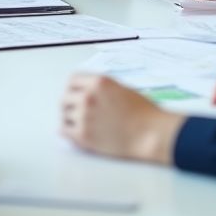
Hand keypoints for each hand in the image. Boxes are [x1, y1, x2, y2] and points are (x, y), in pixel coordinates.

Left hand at [60, 73, 184, 162]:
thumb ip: (101, 89)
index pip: (72, 80)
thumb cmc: (143, 112)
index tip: (74, 94)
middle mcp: (88, 96)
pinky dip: (68, 132)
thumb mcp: (121, 90)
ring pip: (64, 116)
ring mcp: (84, 116)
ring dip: (70, 119)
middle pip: (65, 98)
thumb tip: (86, 93)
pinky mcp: (83, 135)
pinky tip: (73, 133)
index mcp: (99, 82)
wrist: (151, 134)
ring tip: (78, 123)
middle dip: (69, 104)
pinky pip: (65, 131)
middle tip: (73, 111)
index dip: (73, 88)